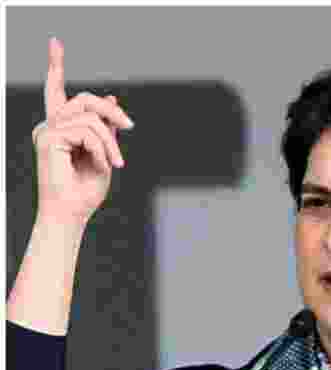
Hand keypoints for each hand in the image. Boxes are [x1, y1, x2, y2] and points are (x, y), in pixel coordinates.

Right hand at [33, 38, 133, 223]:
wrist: (73, 212)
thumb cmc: (87, 189)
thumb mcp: (105, 153)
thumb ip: (106, 128)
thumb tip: (113, 99)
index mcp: (61, 127)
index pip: (56, 91)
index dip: (55, 66)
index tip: (55, 42)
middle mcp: (50, 125)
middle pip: (85, 99)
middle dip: (111, 111)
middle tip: (130, 126)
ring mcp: (46, 130)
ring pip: (91, 117)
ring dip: (110, 141)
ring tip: (116, 163)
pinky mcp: (48, 138)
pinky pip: (87, 131)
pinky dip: (102, 148)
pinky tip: (104, 164)